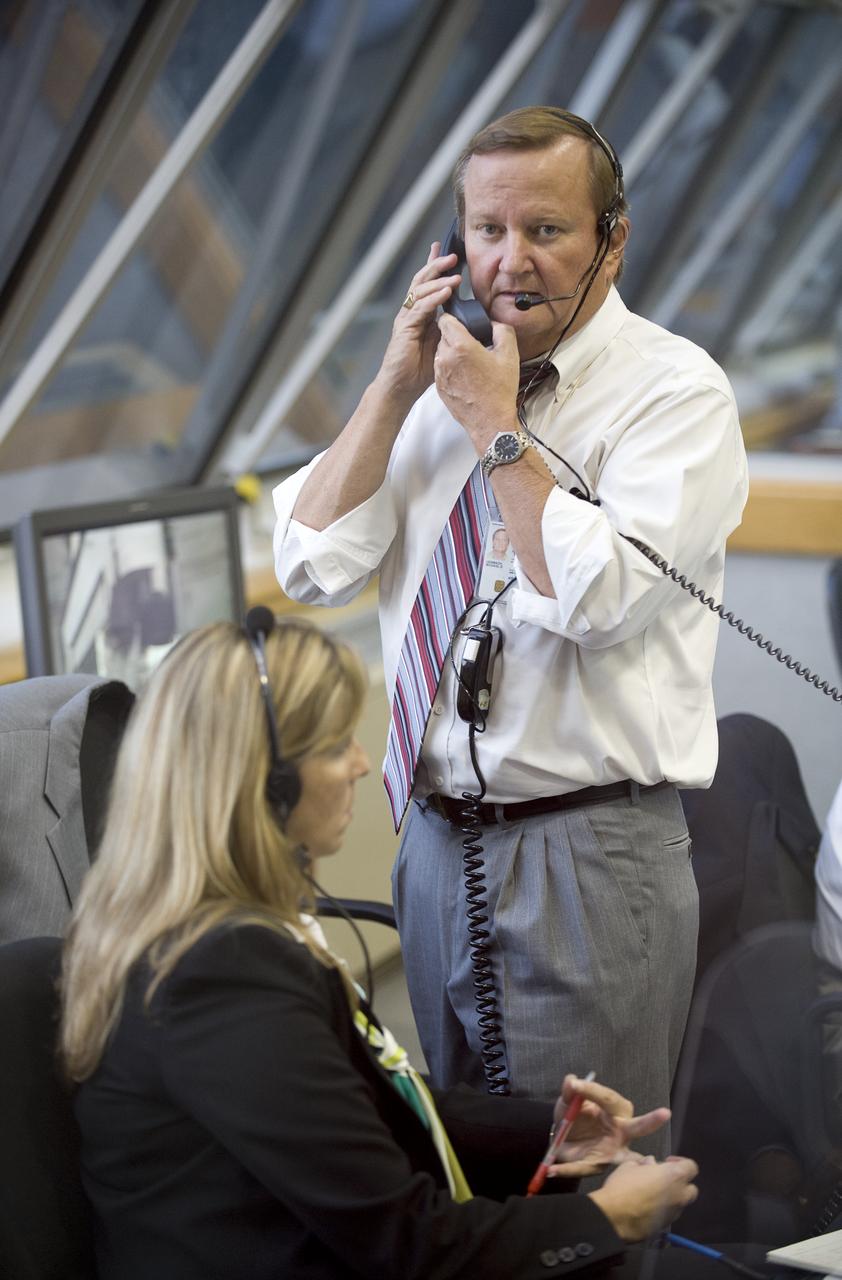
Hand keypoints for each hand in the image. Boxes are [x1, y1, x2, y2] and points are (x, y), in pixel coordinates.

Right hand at [377, 243, 460, 403]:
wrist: (399, 388)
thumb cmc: (418, 370)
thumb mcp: (440, 344)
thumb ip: (449, 329)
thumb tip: (466, 320)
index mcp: (419, 314)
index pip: (427, 284)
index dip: (435, 267)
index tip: (446, 251)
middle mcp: (410, 312)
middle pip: (422, 281)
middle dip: (437, 266)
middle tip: (453, 255)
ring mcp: (406, 319)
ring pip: (420, 291)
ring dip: (439, 281)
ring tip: (455, 275)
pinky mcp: (404, 329)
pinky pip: (421, 309)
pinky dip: (434, 299)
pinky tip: (446, 293)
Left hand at [433, 316, 519, 449]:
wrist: (490, 422)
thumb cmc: (499, 391)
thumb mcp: (509, 354)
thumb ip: (501, 330)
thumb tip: (493, 324)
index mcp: (461, 346)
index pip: (446, 320)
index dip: (455, 318)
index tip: (463, 322)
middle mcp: (445, 358)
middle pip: (443, 336)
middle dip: (455, 336)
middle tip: (471, 343)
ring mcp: (440, 374)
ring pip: (441, 352)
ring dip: (452, 352)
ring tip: (469, 361)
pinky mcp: (438, 387)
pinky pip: (441, 369)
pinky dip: (450, 368)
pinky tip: (465, 376)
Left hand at [547, 1076, 670, 1178]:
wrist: (562, 1136)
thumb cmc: (574, 1114)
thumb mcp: (568, 1101)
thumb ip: (570, 1092)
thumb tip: (571, 1080)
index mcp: (615, 1108)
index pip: (608, 1098)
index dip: (591, 1090)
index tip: (575, 1084)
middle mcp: (621, 1130)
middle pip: (637, 1127)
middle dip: (651, 1121)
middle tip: (665, 1113)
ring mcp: (613, 1150)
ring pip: (627, 1158)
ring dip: (635, 1161)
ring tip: (648, 1162)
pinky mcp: (598, 1165)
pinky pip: (586, 1169)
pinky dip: (568, 1169)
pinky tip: (552, 1169)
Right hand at [589, 1156, 698, 1241]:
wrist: (613, 1217)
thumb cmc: (622, 1187)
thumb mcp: (630, 1165)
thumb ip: (645, 1164)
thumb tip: (650, 1164)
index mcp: (673, 1176)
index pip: (691, 1167)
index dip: (681, 1162)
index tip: (666, 1162)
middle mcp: (678, 1196)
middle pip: (691, 1189)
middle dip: (681, 1183)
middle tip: (663, 1179)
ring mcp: (673, 1213)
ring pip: (680, 1203)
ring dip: (671, 1197)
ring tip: (652, 1194)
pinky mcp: (665, 1226)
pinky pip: (669, 1215)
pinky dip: (663, 1209)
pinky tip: (647, 1207)